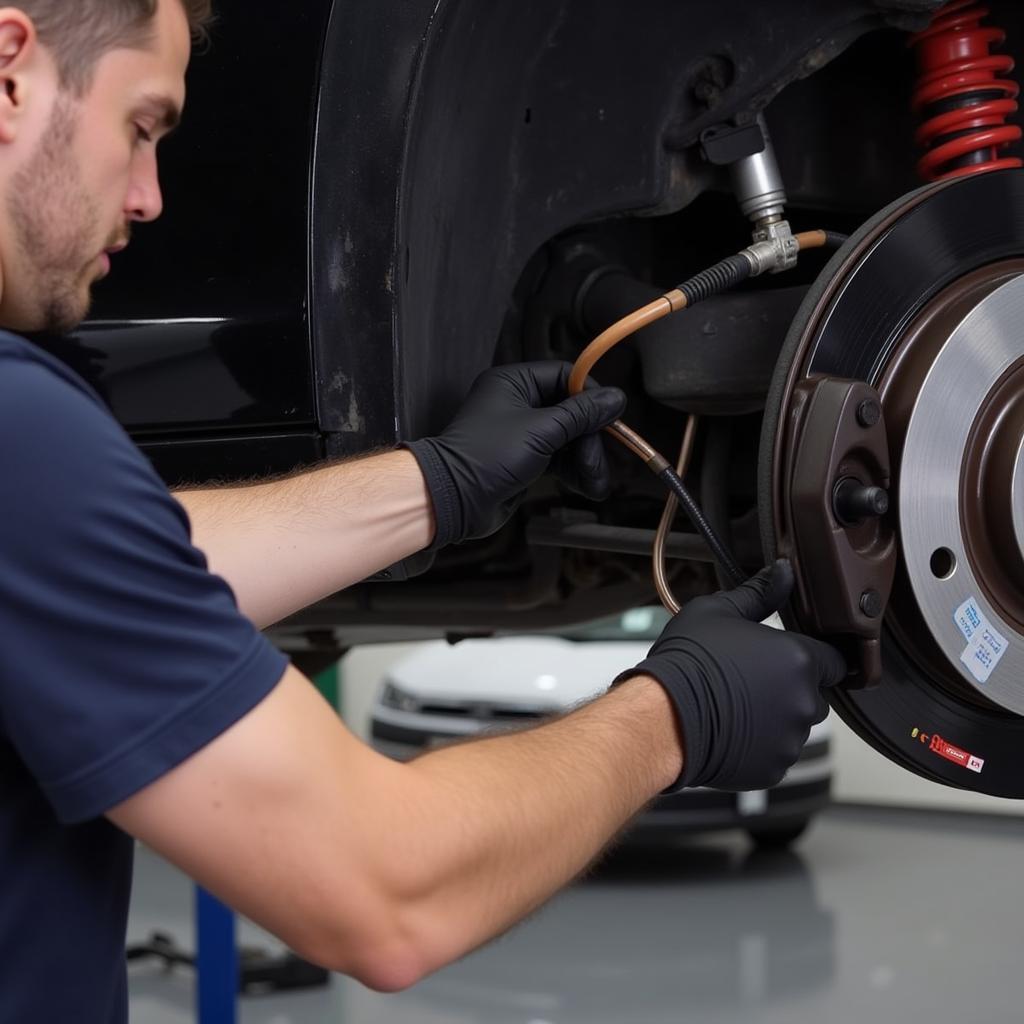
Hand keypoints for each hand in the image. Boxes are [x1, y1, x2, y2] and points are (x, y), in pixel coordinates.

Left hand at [404, 361, 625, 547]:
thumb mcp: (541, 431)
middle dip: (589, 439)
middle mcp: (517, 402)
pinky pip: (558, 458)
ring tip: (595, 485)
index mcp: (514, 382)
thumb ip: (581, 414)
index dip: (590, 395)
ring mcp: (521, 432)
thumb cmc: (488, 456)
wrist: (454, 500)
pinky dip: (573, 471)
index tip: (610, 416)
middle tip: (596, 463)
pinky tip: (585, 486)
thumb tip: (616, 397)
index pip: (565, 376)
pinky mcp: (524, 459)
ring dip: (584, 460)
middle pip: (570, 410)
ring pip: (567, 438)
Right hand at [616, 560, 847, 791]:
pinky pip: (776, 753)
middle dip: (790, 687)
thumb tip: (784, 572)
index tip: (791, 657)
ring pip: (795, 725)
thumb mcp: (719, 611)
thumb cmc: (688, 663)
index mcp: (798, 659)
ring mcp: (790, 738)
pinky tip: (731, 728)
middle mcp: (803, 701)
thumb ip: (759, 593)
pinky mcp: (774, 768)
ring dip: (776, 717)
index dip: (815, 656)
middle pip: (814, 694)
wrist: (662, 717)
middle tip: (751, 678)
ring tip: (736, 705)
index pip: (835, 659)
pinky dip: (760, 744)